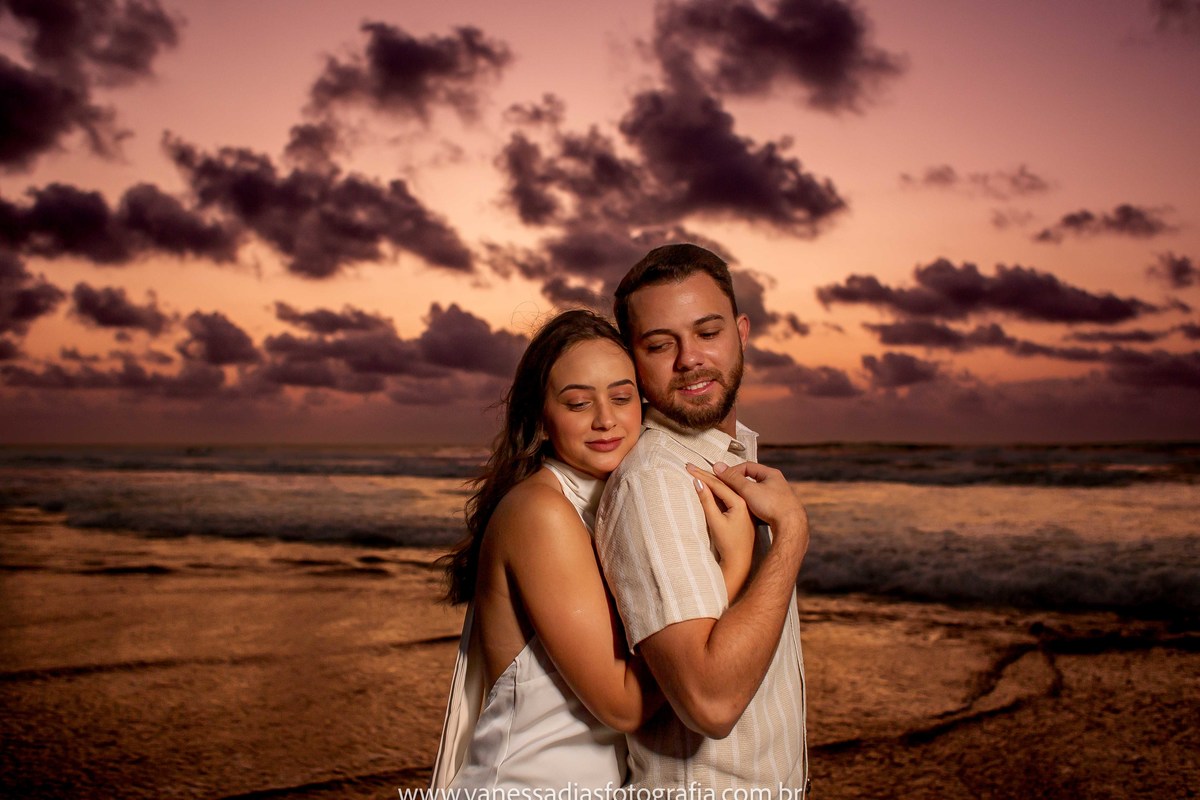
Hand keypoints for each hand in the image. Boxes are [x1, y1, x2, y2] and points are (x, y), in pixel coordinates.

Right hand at [687, 463, 753, 596]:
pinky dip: (719, 488)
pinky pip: (731, 494)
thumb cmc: (730, 544)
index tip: (688, 467)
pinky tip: (711, 486)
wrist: (743, 562)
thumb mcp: (716, 521)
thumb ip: (707, 501)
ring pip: (728, 487)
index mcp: (740, 500)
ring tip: (699, 472)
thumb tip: (697, 483)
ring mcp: (747, 505)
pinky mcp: (745, 511)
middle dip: (706, 474)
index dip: (702, 475)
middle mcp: (746, 500)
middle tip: (691, 466)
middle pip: (723, 483)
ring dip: (713, 480)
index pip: (718, 483)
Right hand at [711, 461, 807, 549]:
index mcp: (771, 474)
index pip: (747, 466)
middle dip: (738, 484)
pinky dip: (753, 506)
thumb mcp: (748, 490)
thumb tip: (717, 466)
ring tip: (736, 502)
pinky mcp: (779, 509)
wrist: (792, 526)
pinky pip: (762, 503)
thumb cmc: (772, 505)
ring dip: (745, 496)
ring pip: (757, 492)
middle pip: (752, 479)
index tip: (722, 479)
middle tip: (727, 490)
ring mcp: (779, 497)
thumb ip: (732, 478)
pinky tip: (748, 513)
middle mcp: (777, 483)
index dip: (733, 471)